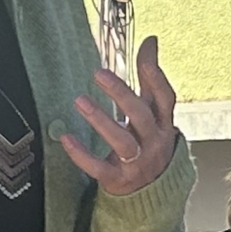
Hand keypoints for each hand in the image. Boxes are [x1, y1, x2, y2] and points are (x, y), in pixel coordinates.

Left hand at [61, 35, 180, 195]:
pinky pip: (99, 168)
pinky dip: (82, 154)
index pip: (164, 99)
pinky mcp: (117, 180)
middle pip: (141, 117)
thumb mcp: (153, 112)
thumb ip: (150, 79)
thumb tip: (151, 40)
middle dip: (122, 95)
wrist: (151, 191)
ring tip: (79, 100)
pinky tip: (66, 137)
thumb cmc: (148, 142)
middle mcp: (153, 143)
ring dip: (101, 121)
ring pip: (122, 143)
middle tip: (99, 73)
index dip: (156, 78)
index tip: (144, 57)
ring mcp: (137, 163)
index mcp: (162, 124)